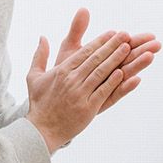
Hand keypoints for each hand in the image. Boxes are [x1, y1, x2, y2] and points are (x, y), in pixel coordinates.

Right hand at [26, 28, 129, 151]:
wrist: (42, 129)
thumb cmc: (39, 103)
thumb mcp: (34, 76)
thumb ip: (40, 56)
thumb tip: (42, 37)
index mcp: (62, 71)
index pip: (84, 52)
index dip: (100, 41)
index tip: (112, 33)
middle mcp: (71, 80)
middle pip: (95, 59)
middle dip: (112, 45)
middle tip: (126, 35)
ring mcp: (80, 94)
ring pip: (101, 72)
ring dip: (115, 59)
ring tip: (128, 48)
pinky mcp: (88, 108)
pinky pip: (103, 91)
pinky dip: (114, 82)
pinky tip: (123, 73)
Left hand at [55, 8, 160, 110]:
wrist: (53, 98)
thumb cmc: (63, 73)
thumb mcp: (70, 48)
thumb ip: (77, 30)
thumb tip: (84, 9)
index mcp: (104, 58)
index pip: (123, 46)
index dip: (137, 40)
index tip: (150, 34)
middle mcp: (108, 72)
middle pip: (129, 59)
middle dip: (143, 51)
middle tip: (157, 44)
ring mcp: (107, 86)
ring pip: (125, 74)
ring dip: (138, 65)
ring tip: (150, 56)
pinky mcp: (102, 100)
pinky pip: (116, 93)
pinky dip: (126, 87)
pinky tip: (136, 80)